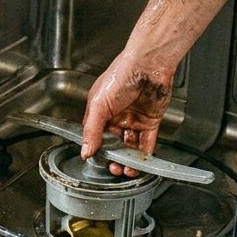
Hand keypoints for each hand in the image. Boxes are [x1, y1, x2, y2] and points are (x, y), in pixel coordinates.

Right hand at [79, 54, 174, 176]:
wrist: (148, 66)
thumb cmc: (121, 75)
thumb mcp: (99, 104)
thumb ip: (92, 130)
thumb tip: (85, 151)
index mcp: (100, 110)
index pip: (95, 135)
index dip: (96, 149)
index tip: (97, 162)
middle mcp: (117, 116)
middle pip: (113, 143)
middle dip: (113, 158)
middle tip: (114, 168)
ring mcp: (134, 119)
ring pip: (130, 146)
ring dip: (128, 160)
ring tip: (126, 170)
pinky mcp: (150, 121)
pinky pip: (146, 142)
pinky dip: (144, 155)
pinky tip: (140, 164)